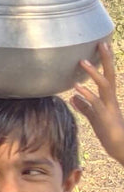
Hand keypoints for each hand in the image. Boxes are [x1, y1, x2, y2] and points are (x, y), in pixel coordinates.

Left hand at [72, 42, 123, 163]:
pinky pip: (96, 103)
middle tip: (101, 43)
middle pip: (111, 75)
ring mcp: (109, 107)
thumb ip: (84, 106)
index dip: (104, 62)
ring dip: (93, 73)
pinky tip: (76, 87)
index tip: (101, 45)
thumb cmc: (108, 133)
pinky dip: (86, 94)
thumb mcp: (94, 117)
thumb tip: (73, 97)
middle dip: (106, 59)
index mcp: (108, 98)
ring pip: (104, 86)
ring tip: (81, 61)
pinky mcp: (105, 117)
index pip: (107, 75)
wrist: (120, 148)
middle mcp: (111, 99)